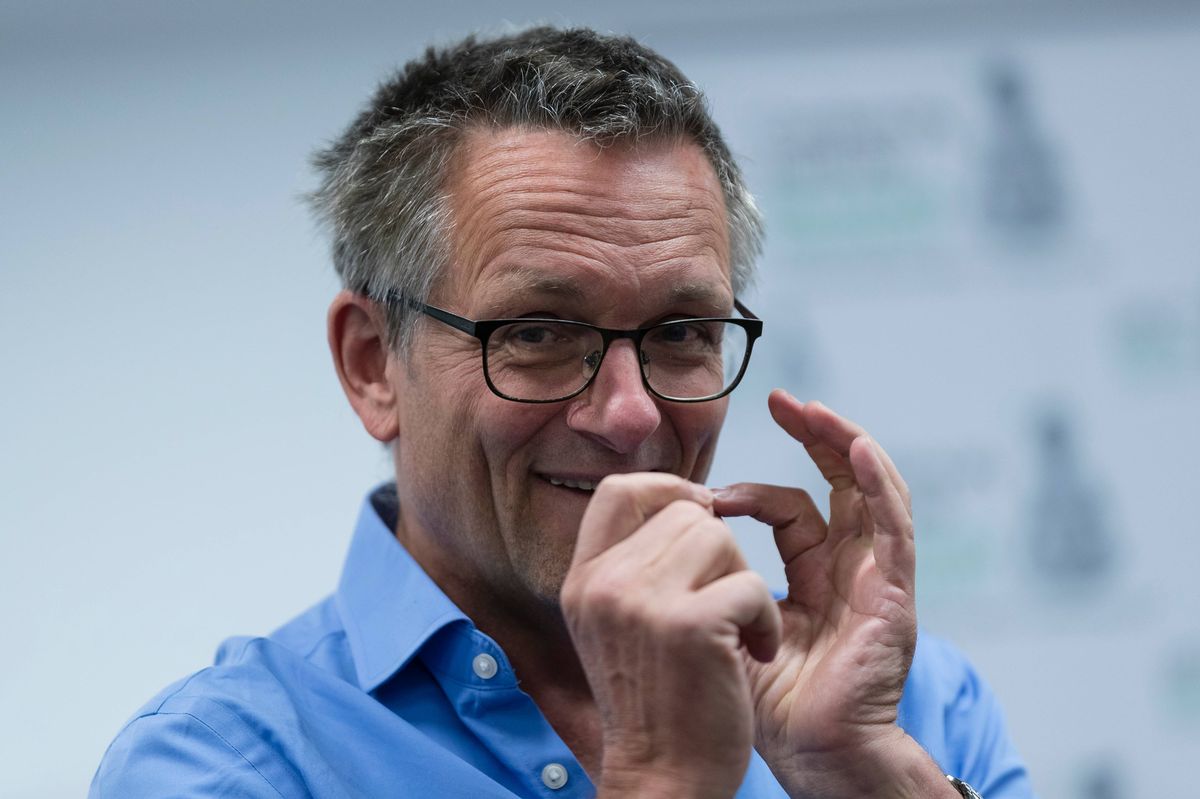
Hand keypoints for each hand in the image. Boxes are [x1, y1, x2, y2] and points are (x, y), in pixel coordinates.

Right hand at [561, 473, 782, 798]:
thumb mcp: (616, 626)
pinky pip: (750, 584)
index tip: (701, 518)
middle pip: (684, 512)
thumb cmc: (657, 704)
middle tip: (723, 606)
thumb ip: (635, 566)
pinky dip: (765, 621)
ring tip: (737, 632)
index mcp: (582, 579)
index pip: (619, 490)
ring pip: (719, 538)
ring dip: (744, 583)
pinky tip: (754, 655)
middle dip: (720, 552)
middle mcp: (603, 583)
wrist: (662, 780)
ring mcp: (642, 602)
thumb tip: (688, 504)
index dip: (668, 489)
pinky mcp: (689, 625)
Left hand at [714, 391, 946, 796]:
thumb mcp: (735, 622)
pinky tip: (857, 450)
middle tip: (784, 401)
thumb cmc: (772, 699)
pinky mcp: (895, 592)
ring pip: (874, 490)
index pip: (794, 508)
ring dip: (847, 445)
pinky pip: (894, 526)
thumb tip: (677, 536)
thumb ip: (718, 578)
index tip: (709, 492)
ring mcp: (879, 576)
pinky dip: (879, 483)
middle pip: (843, 483)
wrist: (810, 754)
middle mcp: (852, 566)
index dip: (755, 490)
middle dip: (816, 437)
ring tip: (816, 411)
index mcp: (817, 573)